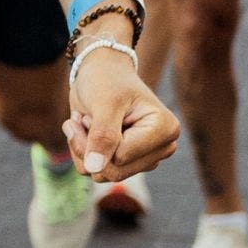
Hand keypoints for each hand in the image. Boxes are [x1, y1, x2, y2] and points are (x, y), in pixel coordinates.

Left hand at [63, 33, 180, 183]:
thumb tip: (95, 169)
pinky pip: (96, 172)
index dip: (96, 138)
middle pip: (114, 171)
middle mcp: (161, 148)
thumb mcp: (104, 101)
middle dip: (87, 146)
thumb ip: (102, 135)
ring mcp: (144, 158)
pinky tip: (88, 131)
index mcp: (165, 129)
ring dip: (83, 147)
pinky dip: (83, 152)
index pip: (121, 156)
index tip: (93, 113)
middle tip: (85, 118)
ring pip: (103, 174)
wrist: (99, 72)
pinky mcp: (128, 163)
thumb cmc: (106, 80)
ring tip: (88, 121)